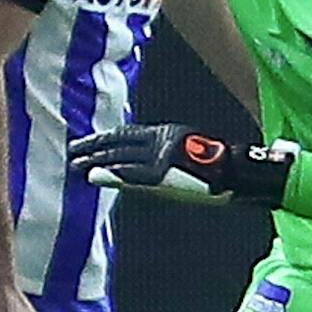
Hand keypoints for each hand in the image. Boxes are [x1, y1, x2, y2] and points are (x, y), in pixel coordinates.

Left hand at [69, 123, 294, 206]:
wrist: (238, 173)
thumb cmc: (219, 167)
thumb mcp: (189, 151)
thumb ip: (167, 153)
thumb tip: (146, 163)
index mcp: (167, 134)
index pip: (128, 134)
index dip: (105, 138)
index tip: (86, 141)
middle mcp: (161, 142)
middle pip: (120, 143)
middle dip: (95, 147)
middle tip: (73, 150)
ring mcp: (162, 158)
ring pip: (121, 157)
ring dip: (97, 161)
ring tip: (76, 164)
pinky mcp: (163, 175)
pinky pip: (132, 174)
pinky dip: (112, 174)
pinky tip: (95, 176)